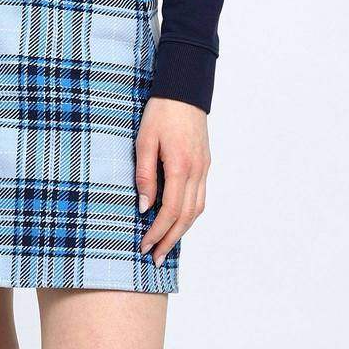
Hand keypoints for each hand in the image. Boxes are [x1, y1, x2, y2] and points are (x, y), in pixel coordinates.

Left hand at [136, 97, 210, 266]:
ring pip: (197, 210)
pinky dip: (190, 214)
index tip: (144, 246)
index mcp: (180, 166)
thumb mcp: (144, 140)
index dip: (157, 232)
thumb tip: (144, 207)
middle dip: (170, 240)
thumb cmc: (160, 112)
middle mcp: (196, 171)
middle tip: (155, 258)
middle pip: (186, 217)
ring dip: (182, 231)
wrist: (184, 90)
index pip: (170, 211)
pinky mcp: (205, 164)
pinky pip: (200, 197)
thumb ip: (145, 175)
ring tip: (166, 246)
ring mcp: (204, 168)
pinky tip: (178, 220)